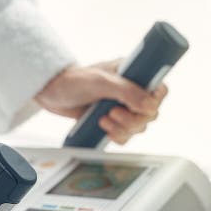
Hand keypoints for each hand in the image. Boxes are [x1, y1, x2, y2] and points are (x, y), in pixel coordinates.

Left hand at [35, 59, 168, 144]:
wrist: (51, 92)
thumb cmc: (73, 80)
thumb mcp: (101, 82)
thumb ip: (126, 92)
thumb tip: (149, 105)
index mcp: (134, 74)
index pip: (159, 89)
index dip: (154, 101)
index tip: (140, 107)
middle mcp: (131, 91)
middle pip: (150, 114)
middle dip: (133, 119)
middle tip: (113, 113)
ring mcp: (122, 108)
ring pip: (138, 127)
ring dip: (122, 128)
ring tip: (103, 119)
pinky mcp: (113, 122)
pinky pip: (125, 136)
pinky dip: (116, 136)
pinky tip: (102, 127)